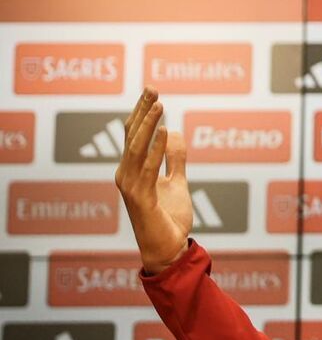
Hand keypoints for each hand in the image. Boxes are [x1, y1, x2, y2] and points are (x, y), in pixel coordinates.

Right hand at [113, 87, 192, 274]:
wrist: (168, 250)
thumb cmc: (170, 220)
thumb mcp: (177, 184)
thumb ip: (174, 160)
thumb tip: (174, 133)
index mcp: (133, 171)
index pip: (135, 135)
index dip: (143, 113)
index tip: (153, 92)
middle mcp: (126, 175)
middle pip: (132, 136)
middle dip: (143, 111)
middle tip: (153, 89)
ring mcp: (130, 186)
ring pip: (137, 149)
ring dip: (148, 125)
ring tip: (160, 105)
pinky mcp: (140, 198)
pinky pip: (148, 168)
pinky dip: (156, 149)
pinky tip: (164, 132)